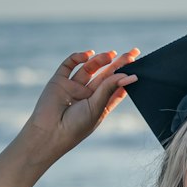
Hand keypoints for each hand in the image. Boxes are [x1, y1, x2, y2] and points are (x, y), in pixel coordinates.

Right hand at [19, 47, 138, 166]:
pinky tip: (88, 55)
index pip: (115, 88)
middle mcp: (87, 95)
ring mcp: (73, 87)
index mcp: (99, 105)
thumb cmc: (76, 126)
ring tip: (111, 55)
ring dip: (100, 60)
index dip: (125, 78)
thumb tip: (128, 75)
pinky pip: (69, 65)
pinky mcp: (59, 81)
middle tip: (132, 53)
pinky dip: (78, 57)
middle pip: (105, 76)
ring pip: (89, 68)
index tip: (137, 68)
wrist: (49, 133)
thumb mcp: (97, 107)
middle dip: (118, 64)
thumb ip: (109, 88)